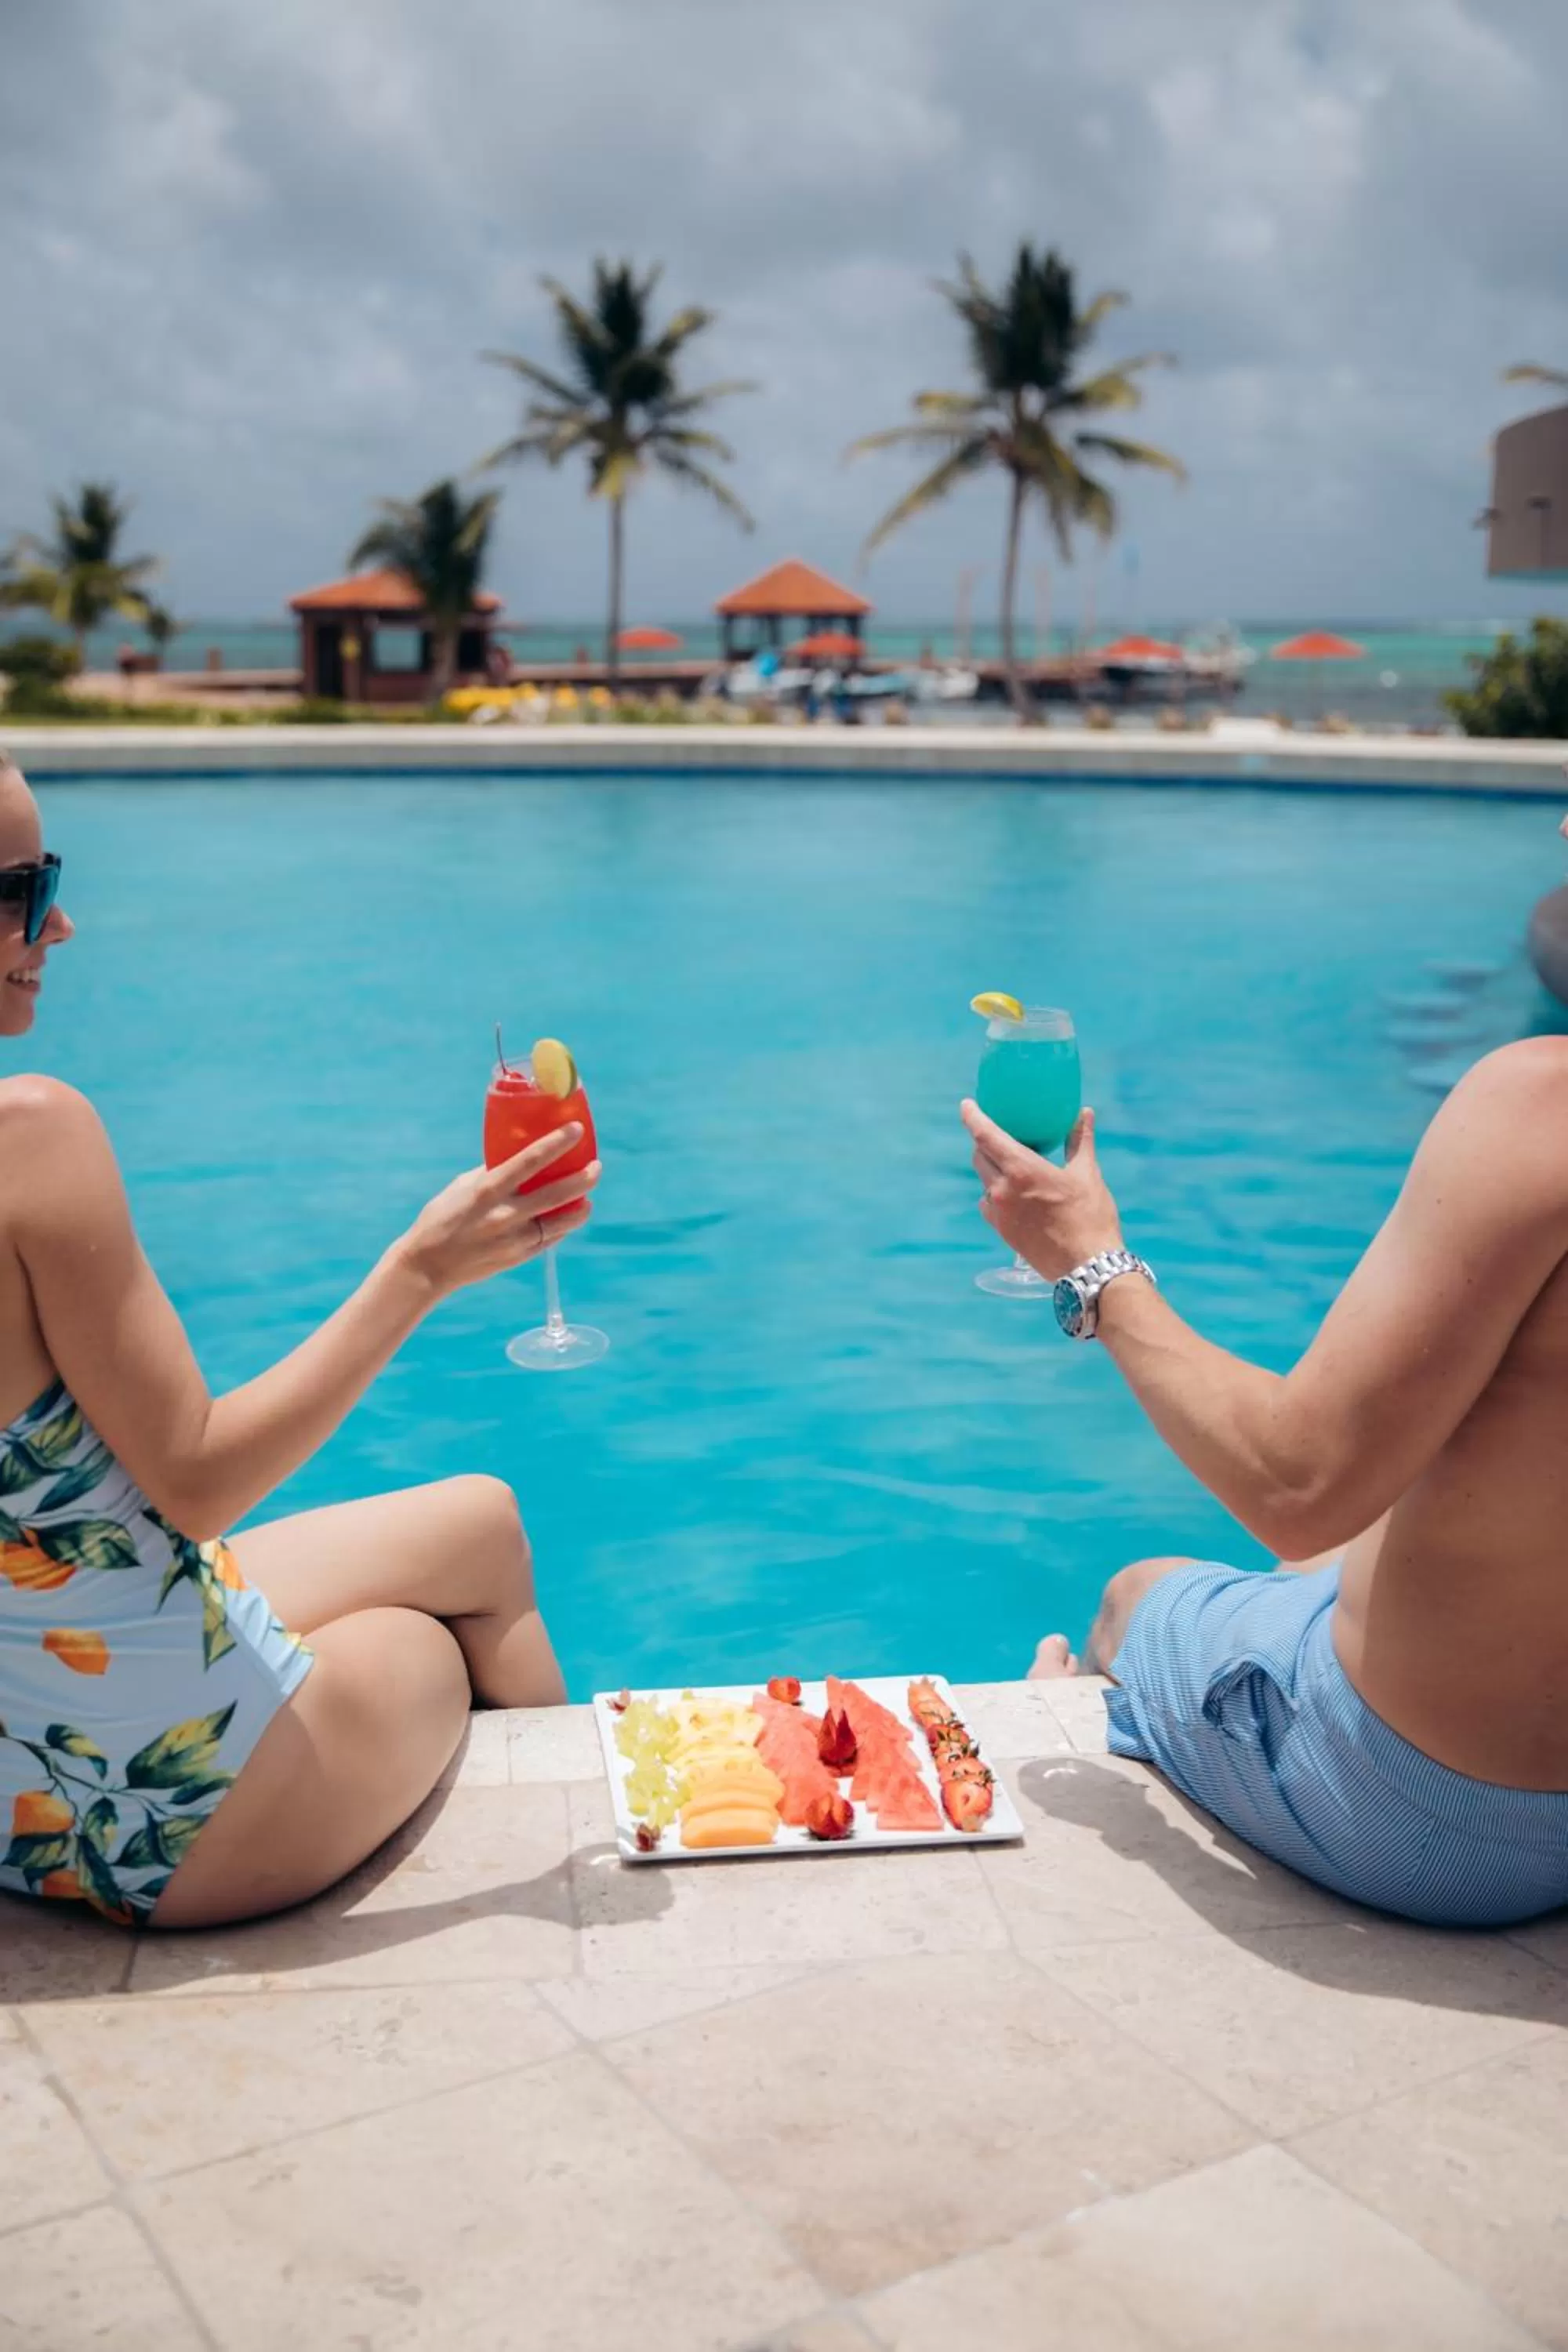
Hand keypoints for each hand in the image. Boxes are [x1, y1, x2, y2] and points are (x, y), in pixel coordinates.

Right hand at [395, 1125, 601, 1296]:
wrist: (428, 1266)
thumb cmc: (441, 1218)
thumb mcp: (462, 1187)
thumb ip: (492, 1173)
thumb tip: (518, 1158)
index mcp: (488, 1190)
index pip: (531, 1161)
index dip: (557, 1143)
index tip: (577, 1130)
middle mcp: (505, 1215)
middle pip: (558, 1193)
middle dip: (584, 1178)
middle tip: (596, 1167)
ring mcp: (515, 1240)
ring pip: (563, 1221)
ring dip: (580, 1207)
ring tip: (585, 1197)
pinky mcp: (519, 1258)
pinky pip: (551, 1238)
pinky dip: (562, 1226)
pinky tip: (567, 1216)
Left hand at [961, 1099, 1122, 1278]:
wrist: (1087, 1266)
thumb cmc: (1090, 1217)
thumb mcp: (1087, 1174)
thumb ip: (1080, 1140)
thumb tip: (1084, 1113)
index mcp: (1021, 1170)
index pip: (985, 1135)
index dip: (972, 1117)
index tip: (966, 1104)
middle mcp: (1003, 1189)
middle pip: (980, 1156)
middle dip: (984, 1141)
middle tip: (997, 1133)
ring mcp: (999, 1212)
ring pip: (984, 1180)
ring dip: (991, 1168)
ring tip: (1010, 1163)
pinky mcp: (1002, 1231)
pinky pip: (988, 1203)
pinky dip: (995, 1193)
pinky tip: (1014, 1193)